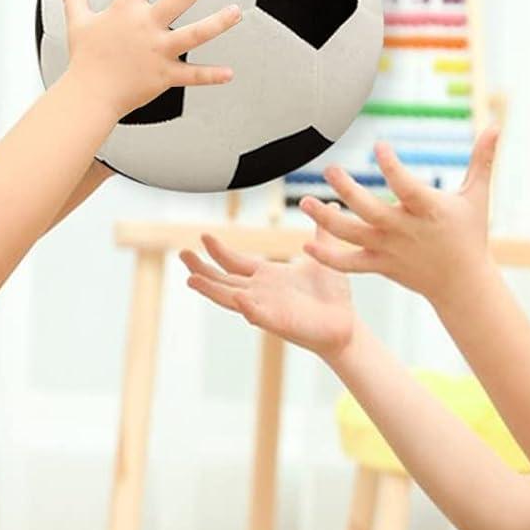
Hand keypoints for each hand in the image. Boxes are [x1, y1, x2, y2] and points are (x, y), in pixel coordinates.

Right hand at [62, 0, 240, 118]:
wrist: (88, 95)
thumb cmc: (85, 60)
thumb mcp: (78, 22)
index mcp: (126, 10)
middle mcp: (146, 27)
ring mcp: (158, 51)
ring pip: (194, 34)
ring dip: (217, 23)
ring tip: (236, 12)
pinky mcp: (164, 76)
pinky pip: (192, 76)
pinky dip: (211, 76)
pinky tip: (230, 73)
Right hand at [181, 232, 356, 359]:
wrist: (347, 324)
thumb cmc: (333, 295)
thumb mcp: (323, 256)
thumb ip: (320, 234)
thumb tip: (329, 205)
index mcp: (267, 277)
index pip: (235, 263)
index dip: (218, 251)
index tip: (203, 236)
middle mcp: (261, 293)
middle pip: (223, 280)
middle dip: (202, 268)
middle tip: (182, 254)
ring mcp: (266, 308)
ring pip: (231, 298)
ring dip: (211, 290)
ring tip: (191, 280)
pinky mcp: (279, 323)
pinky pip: (258, 315)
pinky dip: (247, 307)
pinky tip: (237, 298)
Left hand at [300, 127, 500, 304]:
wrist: (462, 283)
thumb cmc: (469, 234)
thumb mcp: (478, 196)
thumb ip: (482, 160)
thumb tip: (496, 124)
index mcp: (428, 210)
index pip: (406, 187)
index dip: (392, 167)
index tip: (380, 145)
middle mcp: (405, 230)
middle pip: (370, 211)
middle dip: (347, 191)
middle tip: (329, 170)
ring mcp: (389, 249)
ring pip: (352, 235)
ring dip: (326, 220)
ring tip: (304, 203)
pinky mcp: (380, 265)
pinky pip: (349, 264)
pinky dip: (328, 257)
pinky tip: (307, 244)